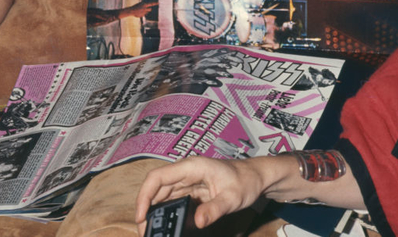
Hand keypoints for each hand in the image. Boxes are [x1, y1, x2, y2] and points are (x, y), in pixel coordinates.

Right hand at [135, 157, 264, 233]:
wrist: (256, 177)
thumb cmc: (245, 181)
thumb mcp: (233, 198)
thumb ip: (214, 209)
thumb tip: (197, 223)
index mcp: (191, 167)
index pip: (158, 177)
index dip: (145, 195)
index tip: (141, 215)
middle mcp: (185, 172)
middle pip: (156, 188)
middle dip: (146, 208)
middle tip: (145, 231)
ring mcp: (187, 180)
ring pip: (162, 195)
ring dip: (155, 211)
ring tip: (151, 230)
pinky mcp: (191, 189)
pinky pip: (173, 200)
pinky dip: (166, 212)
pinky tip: (165, 224)